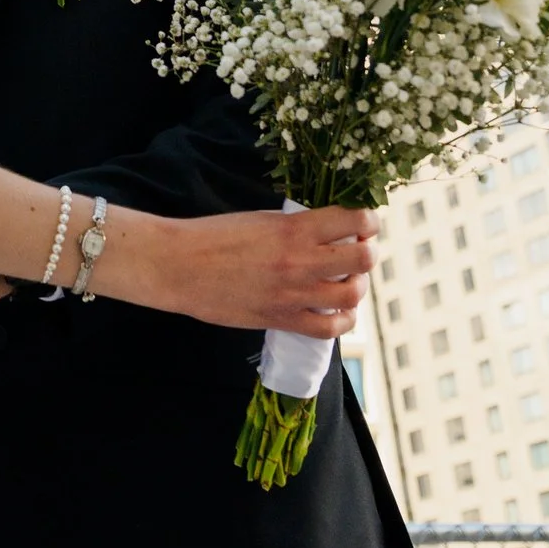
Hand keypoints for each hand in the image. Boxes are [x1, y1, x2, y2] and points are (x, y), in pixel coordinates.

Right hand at [143, 205, 377, 336]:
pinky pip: (330, 328)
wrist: (180, 267)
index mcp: (294, 229)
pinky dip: (343, 320)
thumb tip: (327, 233)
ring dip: (356, 286)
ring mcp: (293, 294)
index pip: (355, 220)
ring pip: (352, 294)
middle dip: (367, 252)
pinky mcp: (282, 320)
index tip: (363, 224)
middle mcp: (301, 261)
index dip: (368, 220)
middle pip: (363, 258)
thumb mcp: (261, 219)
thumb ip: (297, 227)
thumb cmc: (214, 237)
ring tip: (346, 281)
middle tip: (357, 251)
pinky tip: (338, 311)